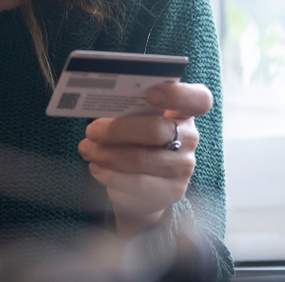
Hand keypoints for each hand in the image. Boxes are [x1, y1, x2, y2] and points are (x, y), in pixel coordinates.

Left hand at [78, 82, 213, 236]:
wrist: (140, 189)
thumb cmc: (134, 142)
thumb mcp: (132, 122)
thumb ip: (126, 110)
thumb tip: (99, 101)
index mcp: (182, 112)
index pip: (198, 99)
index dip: (178, 94)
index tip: (150, 94)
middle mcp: (189, 138)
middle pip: (157, 130)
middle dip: (118, 130)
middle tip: (92, 130)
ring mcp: (183, 167)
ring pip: (141, 158)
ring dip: (107, 153)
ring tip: (87, 149)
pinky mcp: (171, 191)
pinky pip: (137, 183)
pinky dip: (110, 174)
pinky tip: (96, 167)